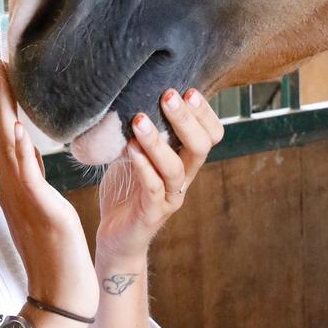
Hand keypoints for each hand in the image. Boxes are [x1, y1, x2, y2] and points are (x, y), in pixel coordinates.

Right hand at [0, 59, 98, 318]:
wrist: (59, 288)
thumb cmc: (53, 248)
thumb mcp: (41, 202)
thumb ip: (30, 174)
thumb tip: (26, 145)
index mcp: (15, 183)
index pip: (2, 133)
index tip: (0, 70)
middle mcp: (11, 186)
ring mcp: (21, 197)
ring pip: (6, 147)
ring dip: (2, 111)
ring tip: (1, 79)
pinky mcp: (38, 209)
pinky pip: (25, 175)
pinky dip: (18, 150)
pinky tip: (17, 127)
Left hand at [97, 87, 224, 267]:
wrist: (115, 238)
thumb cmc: (125, 191)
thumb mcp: (135, 153)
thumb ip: (141, 130)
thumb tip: (132, 91)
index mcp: (185, 161)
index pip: (212, 135)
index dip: (206, 113)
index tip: (189, 90)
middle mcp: (184, 178)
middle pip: (201, 147)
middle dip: (186, 119)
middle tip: (169, 96)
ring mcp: (169, 198)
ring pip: (176, 168)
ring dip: (158, 142)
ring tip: (140, 120)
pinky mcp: (151, 214)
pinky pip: (152, 188)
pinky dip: (143, 167)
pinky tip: (130, 149)